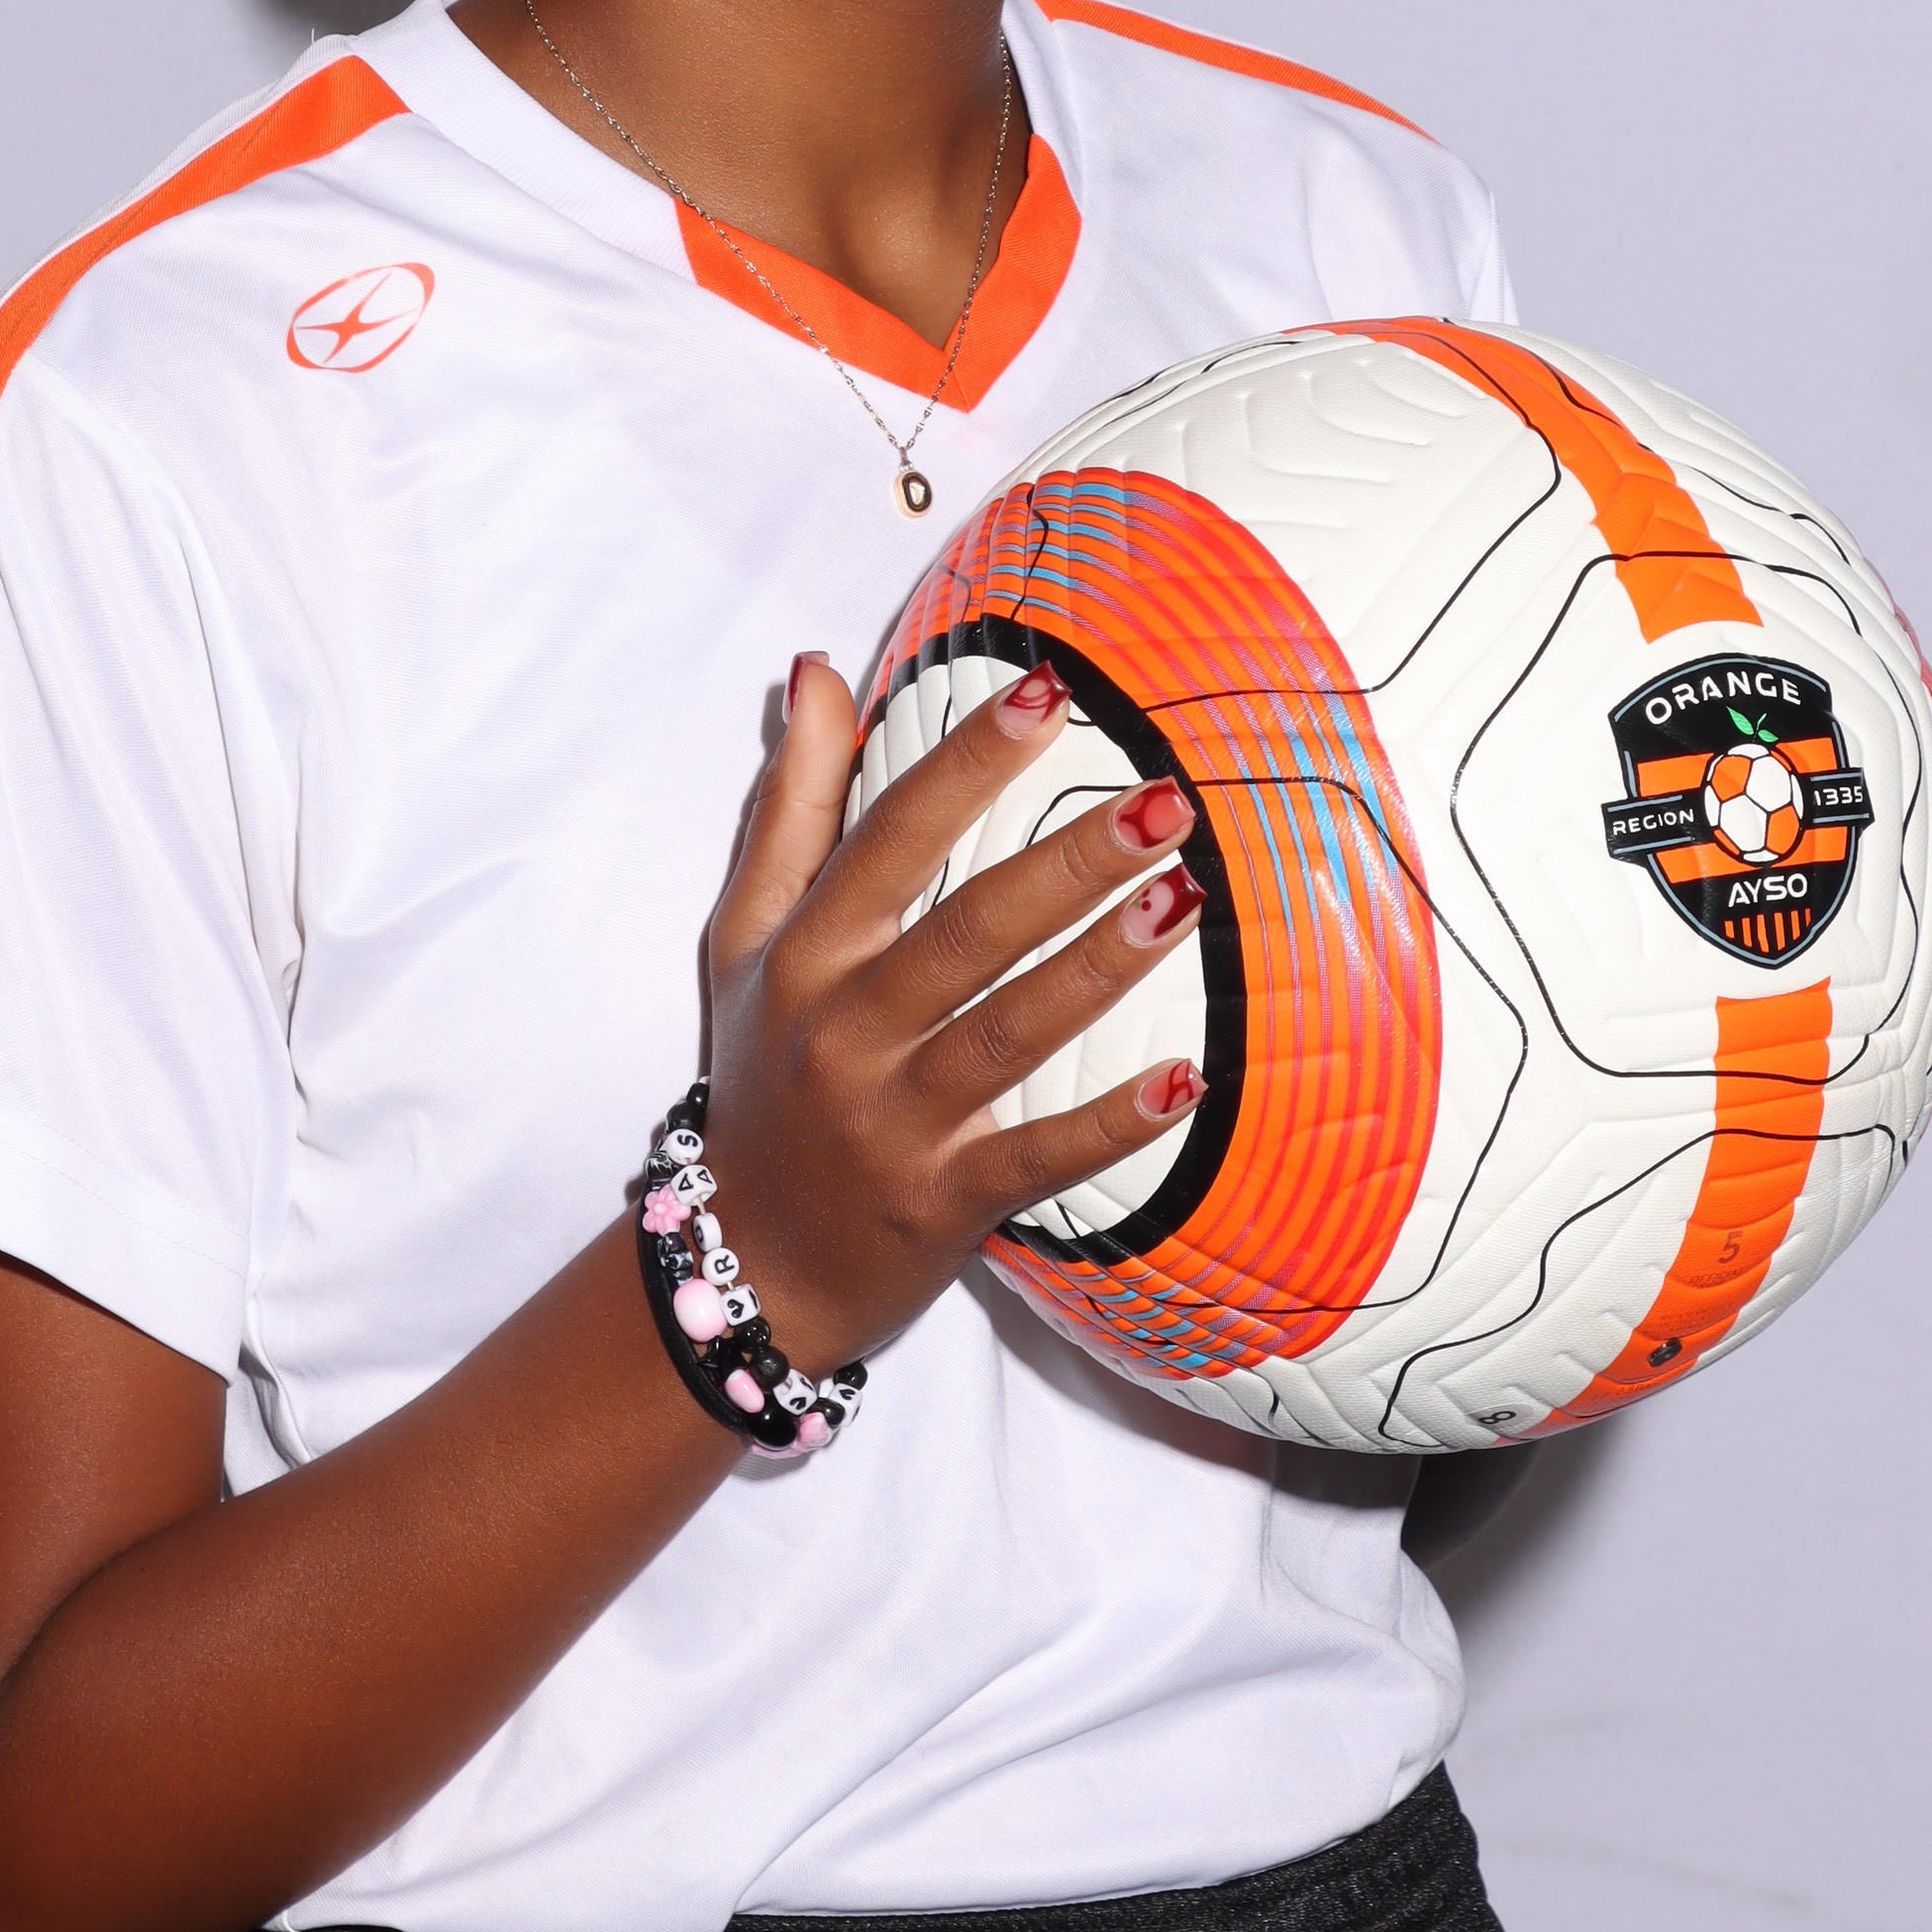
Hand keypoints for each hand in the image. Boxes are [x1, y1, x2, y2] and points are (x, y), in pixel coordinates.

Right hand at [697, 655, 1208, 1375]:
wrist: (746, 1260)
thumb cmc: (763, 1074)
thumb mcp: (746, 937)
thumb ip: (792, 806)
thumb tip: (819, 671)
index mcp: (804, 955)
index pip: (892, 838)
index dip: (967, 762)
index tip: (1047, 691)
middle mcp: (844, 1030)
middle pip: (968, 929)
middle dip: (1070, 861)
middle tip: (1164, 799)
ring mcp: (894, 1120)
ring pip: (1009, 1030)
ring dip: (1100, 965)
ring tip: (1184, 898)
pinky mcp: (943, 1200)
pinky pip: (1038, 1156)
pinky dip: (1110, 1122)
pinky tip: (1184, 1079)